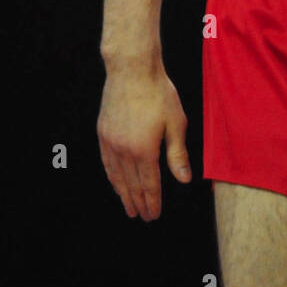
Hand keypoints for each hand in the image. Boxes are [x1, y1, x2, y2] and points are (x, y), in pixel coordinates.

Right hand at [97, 63, 191, 219]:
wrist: (132, 69)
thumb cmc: (158, 93)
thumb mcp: (175, 122)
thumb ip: (177, 154)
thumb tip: (184, 180)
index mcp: (145, 150)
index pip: (149, 184)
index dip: (153, 201)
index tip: (154, 215)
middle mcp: (124, 150)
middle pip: (132, 184)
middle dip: (139, 202)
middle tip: (143, 217)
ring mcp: (111, 142)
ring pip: (117, 176)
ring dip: (123, 193)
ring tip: (128, 206)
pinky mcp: (103, 132)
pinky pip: (106, 162)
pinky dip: (111, 176)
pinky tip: (115, 181)